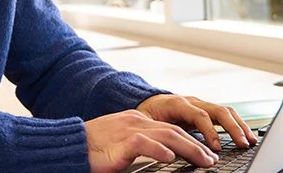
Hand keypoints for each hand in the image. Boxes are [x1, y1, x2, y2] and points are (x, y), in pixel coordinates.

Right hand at [84, 109, 218, 171]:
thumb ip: (143, 147)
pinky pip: (143, 144)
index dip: (191, 141)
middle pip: (174, 131)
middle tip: (212, 160)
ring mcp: (129, 130)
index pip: (171, 128)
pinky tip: (170, 157)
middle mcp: (137, 122)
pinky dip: (158, 150)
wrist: (70, 145)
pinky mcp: (120, 142)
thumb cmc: (94, 149)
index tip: (206, 153)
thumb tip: (164, 156)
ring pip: (166, 135)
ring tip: (203, 161)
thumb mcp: (123, 145)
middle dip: (197, 145)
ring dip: (188, 148)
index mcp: (138, 122)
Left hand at [136, 94, 257, 152]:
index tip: (216, 148)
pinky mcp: (205, 110)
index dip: (210, 132)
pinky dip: (236, 125)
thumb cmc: (146, 114)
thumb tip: (163, 147)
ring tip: (250, 141)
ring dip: (239, 126)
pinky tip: (244, 137)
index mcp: (177, 103)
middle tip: (243, 144)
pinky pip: (225, 115)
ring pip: (225, 111)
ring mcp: (200, 104)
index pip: (199, 115)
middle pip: (218, 110)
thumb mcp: (146, 123)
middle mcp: (192, 101)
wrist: (147, 102)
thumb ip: (157, 132)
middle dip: (233, 128)